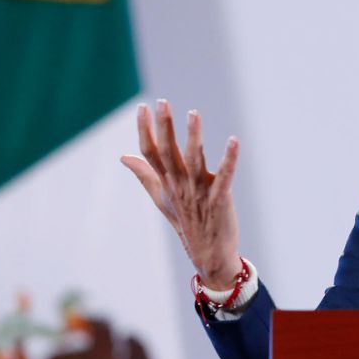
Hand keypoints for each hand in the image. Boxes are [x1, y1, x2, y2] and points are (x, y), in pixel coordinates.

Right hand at [121, 100, 241, 289]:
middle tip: (161, 102)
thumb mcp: (162, 198)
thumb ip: (145, 175)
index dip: (145, 130)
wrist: (208, 255)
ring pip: (194, 161)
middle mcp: (180, 186)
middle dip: (164, 127)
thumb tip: (124, 156)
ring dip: (193, 137)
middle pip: (168, 153)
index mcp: (167, 184)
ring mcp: (199, 193)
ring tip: (193, 113)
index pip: (151, 153)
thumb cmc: (186, 222)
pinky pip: (225, 176)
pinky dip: (229, 159)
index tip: (142, 107)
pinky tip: (234, 140)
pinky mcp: (219, 199)